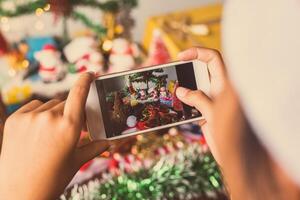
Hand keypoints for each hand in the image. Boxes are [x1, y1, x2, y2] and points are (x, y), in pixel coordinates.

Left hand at [0, 73, 108, 199]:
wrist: (20, 192)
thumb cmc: (53, 178)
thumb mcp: (76, 162)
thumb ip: (95, 147)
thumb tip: (109, 142)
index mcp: (69, 127)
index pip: (79, 94)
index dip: (85, 80)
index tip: (90, 73)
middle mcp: (50, 118)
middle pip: (64, 104)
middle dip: (68, 114)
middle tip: (65, 132)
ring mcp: (30, 117)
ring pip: (48, 106)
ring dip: (52, 114)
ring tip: (48, 136)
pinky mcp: (15, 120)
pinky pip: (32, 108)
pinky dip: (38, 114)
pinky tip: (37, 130)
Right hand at [176, 47, 226, 161]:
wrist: (236, 158)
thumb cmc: (232, 136)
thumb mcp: (213, 114)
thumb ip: (198, 99)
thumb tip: (181, 91)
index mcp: (225, 85)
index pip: (213, 58)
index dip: (197, 52)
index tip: (181, 57)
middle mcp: (219, 90)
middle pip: (202, 71)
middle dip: (186, 69)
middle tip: (172, 73)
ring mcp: (212, 101)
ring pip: (195, 87)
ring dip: (182, 87)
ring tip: (169, 89)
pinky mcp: (205, 113)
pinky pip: (192, 102)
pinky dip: (182, 102)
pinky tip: (174, 105)